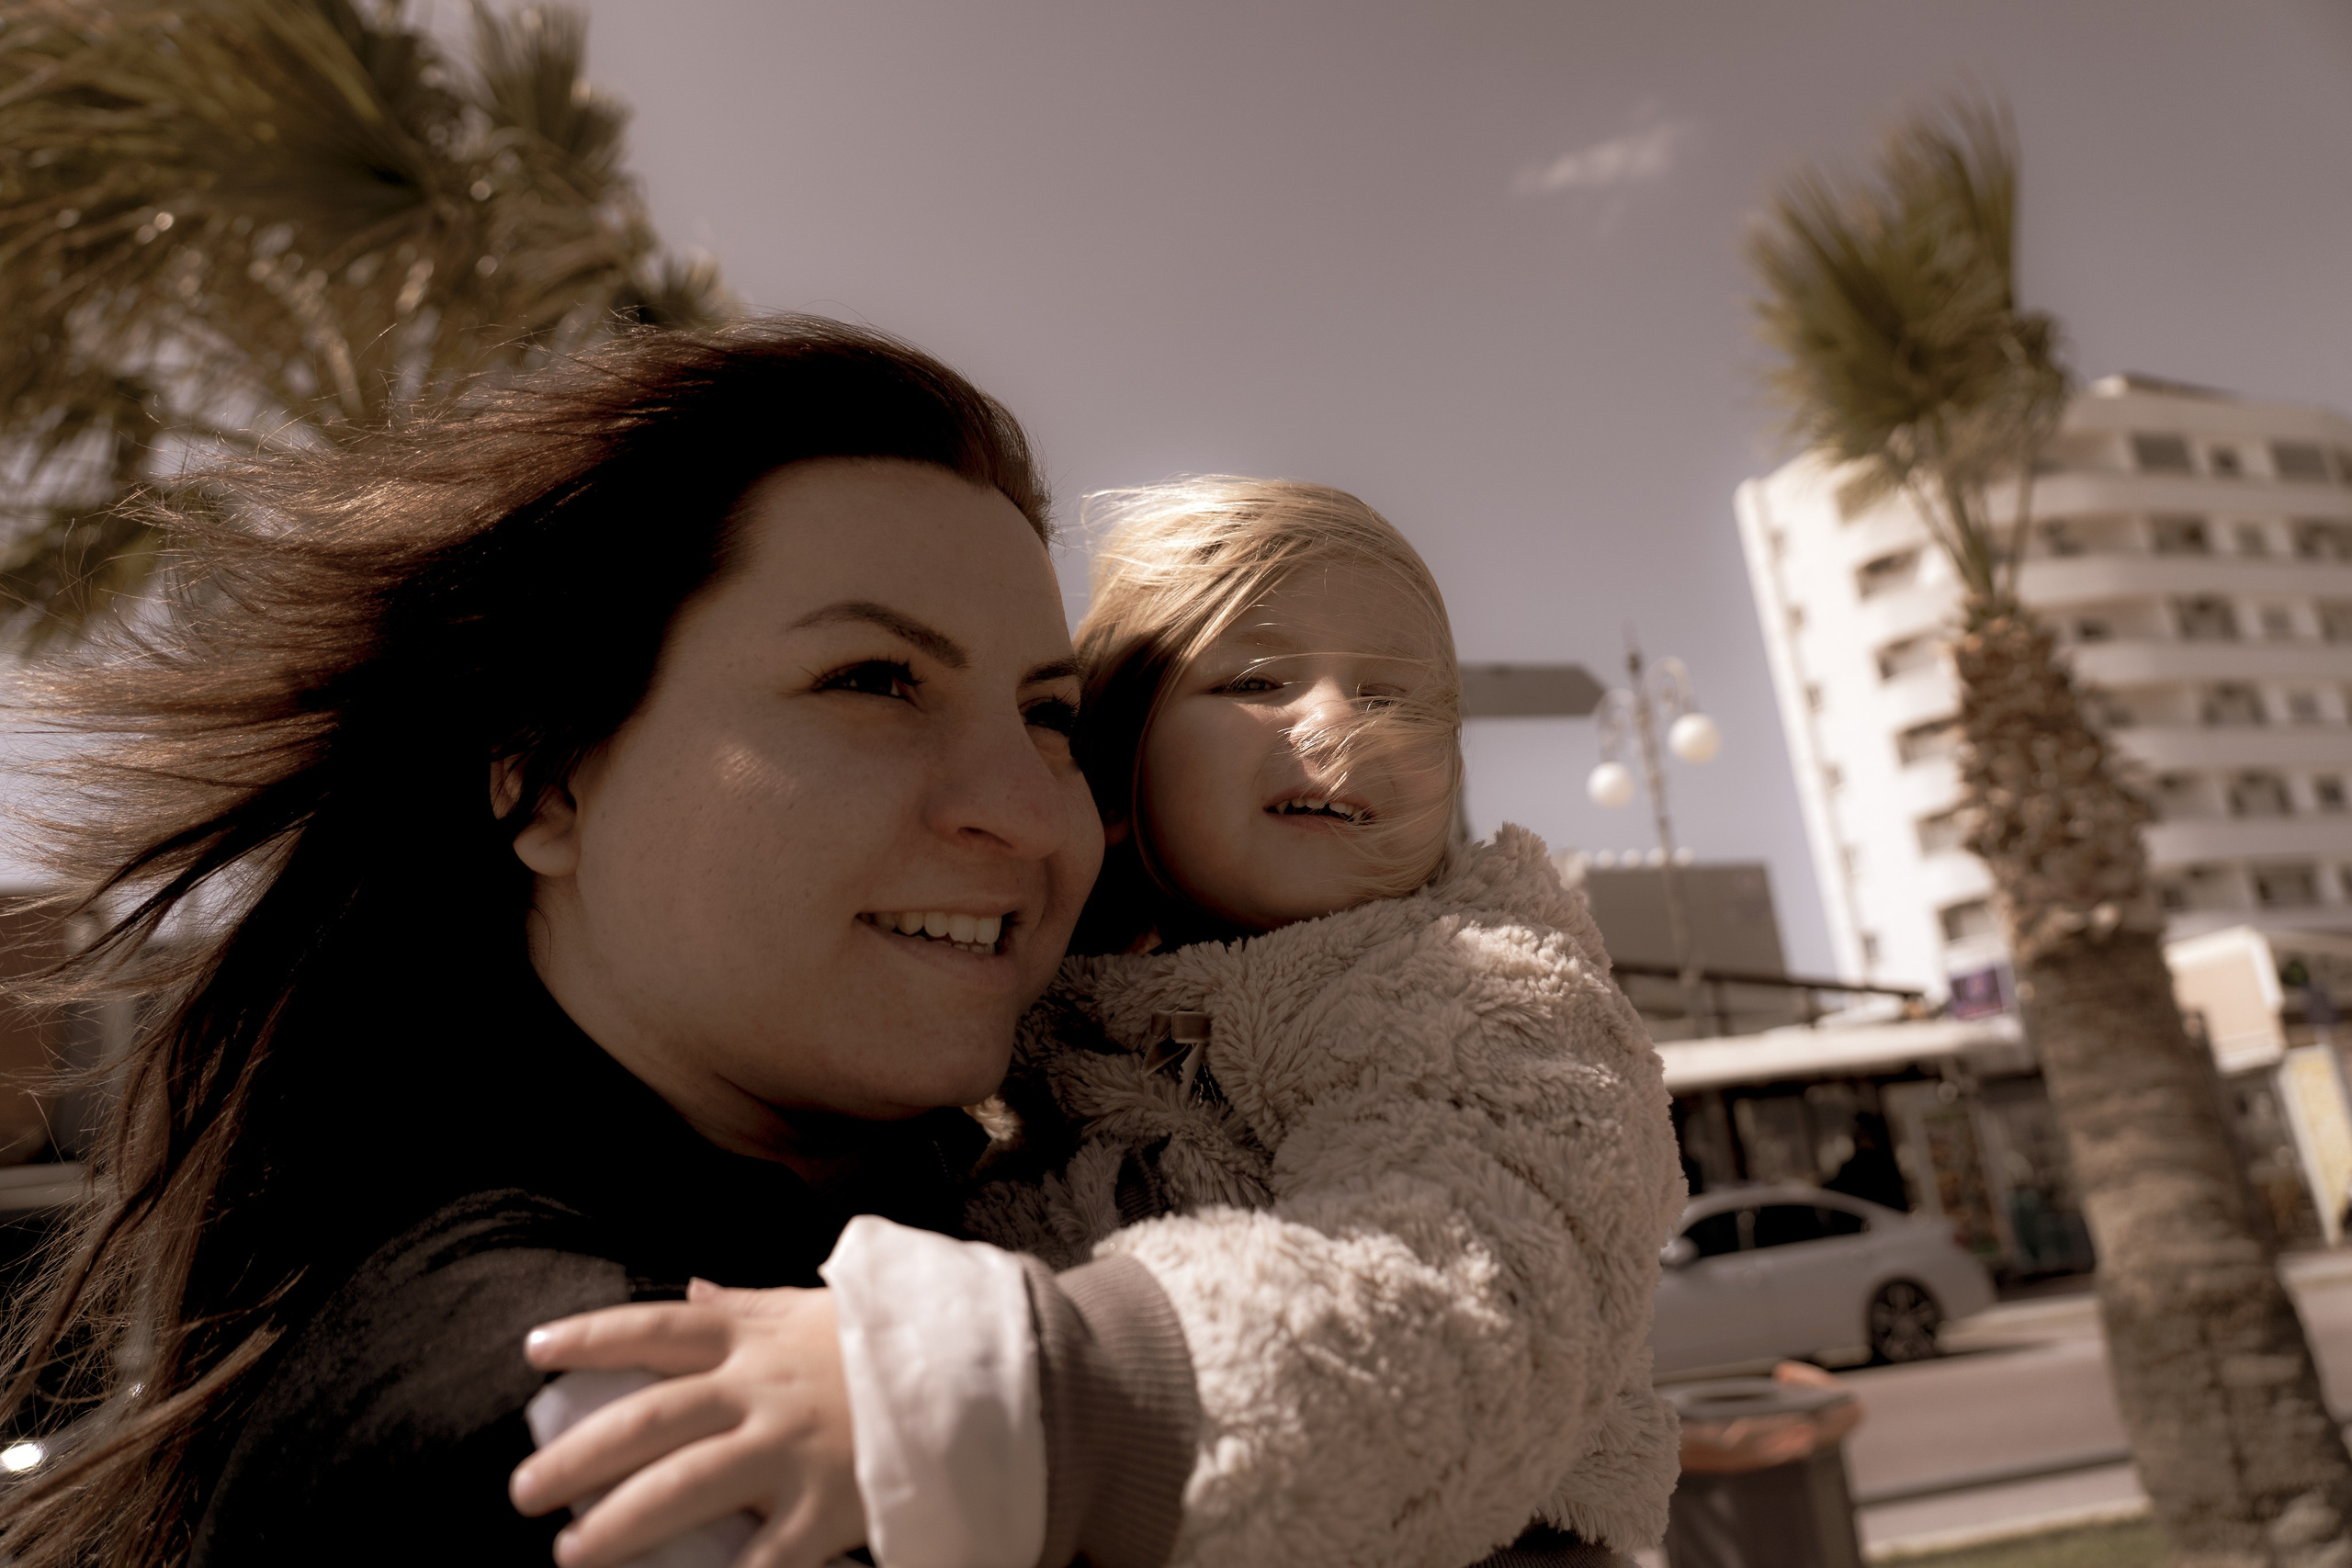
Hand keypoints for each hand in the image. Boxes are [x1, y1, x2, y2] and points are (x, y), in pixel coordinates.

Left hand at [510, 1282, 865, 1567]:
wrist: (977, 1376)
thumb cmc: (885, 1343)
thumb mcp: (809, 1308)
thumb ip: (743, 1306)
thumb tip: (687, 1290)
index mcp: (753, 1335)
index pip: (655, 1328)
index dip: (591, 1337)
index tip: (533, 1352)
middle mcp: (760, 1390)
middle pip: (648, 1421)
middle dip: (576, 1457)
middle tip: (523, 1490)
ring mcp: (790, 1450)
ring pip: (683, 1489)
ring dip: (617, 1525)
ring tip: (569, 1552)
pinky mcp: (825, 1507)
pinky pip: (761, 1559)